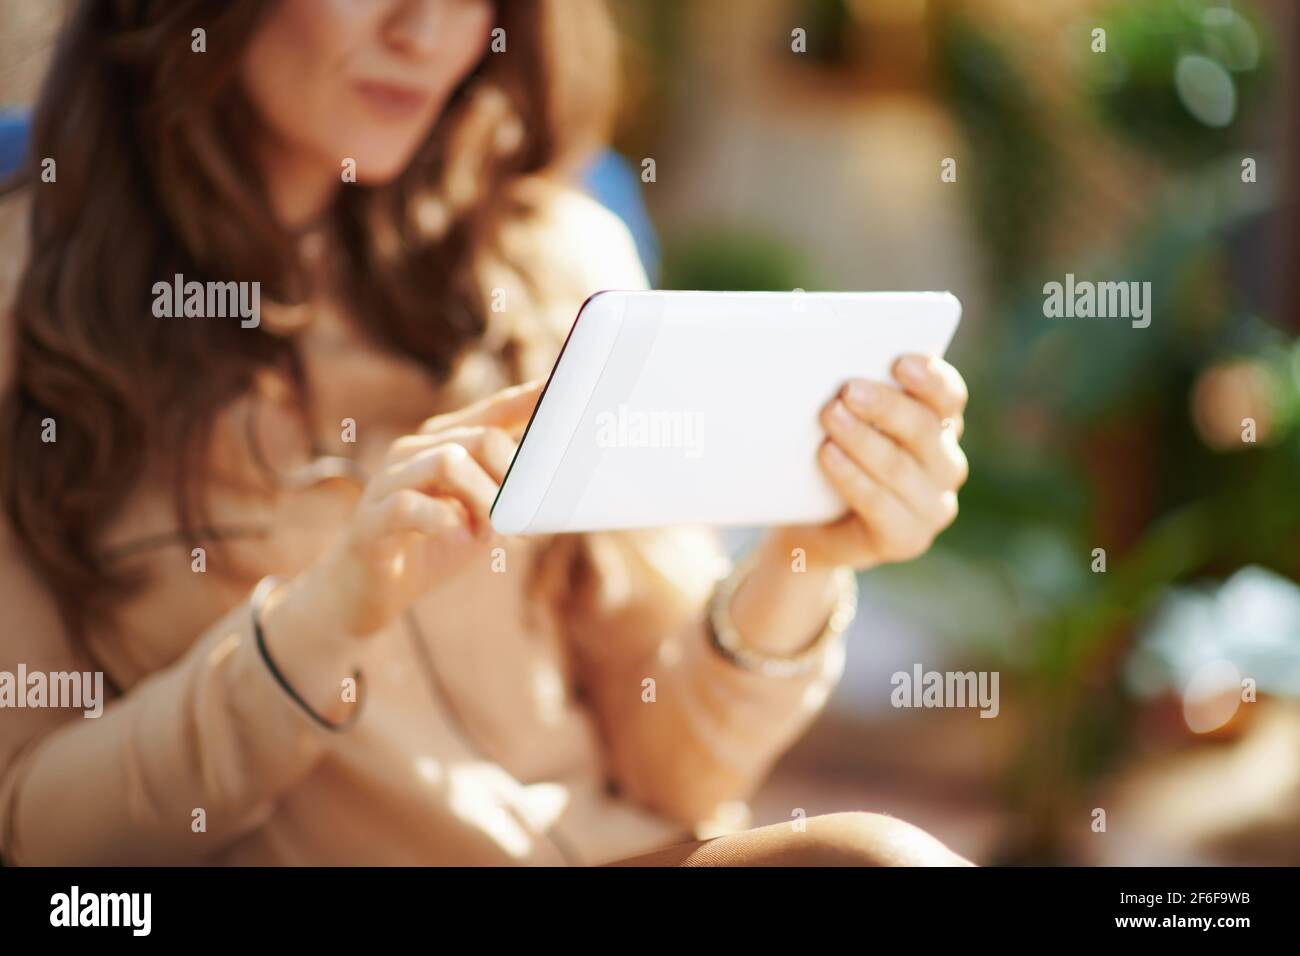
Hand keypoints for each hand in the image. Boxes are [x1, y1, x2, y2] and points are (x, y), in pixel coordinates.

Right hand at [311, 379, 541, 635]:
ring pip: (448, 462)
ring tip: (487, 533)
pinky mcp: (369, 521)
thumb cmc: (432, 546)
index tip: (565, 383)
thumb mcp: (481, 515)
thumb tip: (559, 478)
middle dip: (510, 478)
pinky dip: (442, 522)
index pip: (495, 411)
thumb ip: (510, 491)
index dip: (532, 399)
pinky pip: (406, 505)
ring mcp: (387, 482)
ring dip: (483, 502)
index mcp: (443, 443)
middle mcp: (414, 452)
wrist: (368, 592)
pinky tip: (456, 537)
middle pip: (481, 438)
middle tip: (514, 516)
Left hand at [780, 354, 968, 571]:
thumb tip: (829, 361)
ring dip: (864, 440)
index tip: (900, 362)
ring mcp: (933, 506)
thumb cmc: (830, 455)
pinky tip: (828, 455)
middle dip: (886, 406)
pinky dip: (852, 478)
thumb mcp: (846, 420)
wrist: (811, 526)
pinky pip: (880, 505)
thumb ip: (854, 396)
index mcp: (940, 426)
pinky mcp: (908, 539)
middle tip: (847, 390)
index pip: (949, 396)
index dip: (930, 378)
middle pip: (924, 429)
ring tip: (831, 416)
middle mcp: (946, 464)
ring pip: (900, 467)